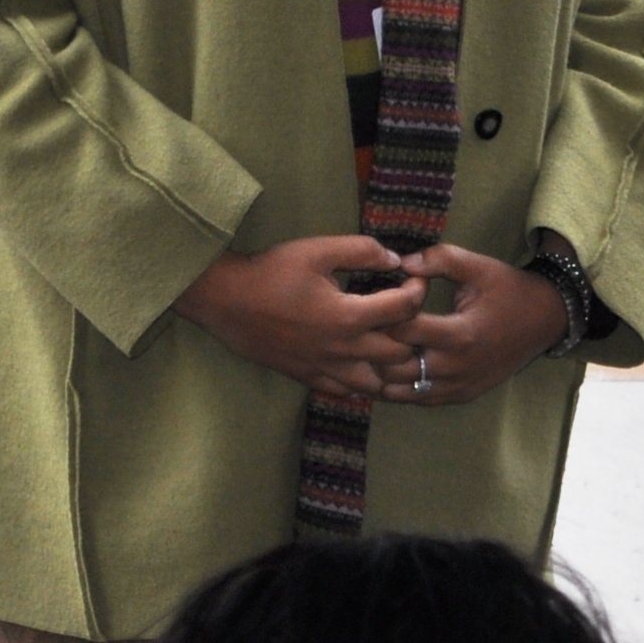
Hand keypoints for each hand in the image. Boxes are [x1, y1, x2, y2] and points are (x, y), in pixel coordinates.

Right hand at [176, 236, 424, 398]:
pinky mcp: (308, 378)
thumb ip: (361, 250)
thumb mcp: (318, 250)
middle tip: (408, 315)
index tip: (416, 280)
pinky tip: (364, 363)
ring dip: (391, 366)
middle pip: (400, 354)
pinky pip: (347, 392)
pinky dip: (363, 382)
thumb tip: (395, 258)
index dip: (418, 291)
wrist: (225, 300)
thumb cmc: (271, 272)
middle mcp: (342, 349)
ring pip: (377, 383)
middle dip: (413, 333)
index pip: (406, 310)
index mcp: (348, 316)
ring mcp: (325, 369)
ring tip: (391, 344)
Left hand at [392, 242, 570, 406]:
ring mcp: (458, 385)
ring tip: (376, 347)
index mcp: (460, 333)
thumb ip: (441, 259)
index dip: (386, 312)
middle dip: (376, 344)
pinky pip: (416, 399)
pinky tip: (391, 366)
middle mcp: (457, 366)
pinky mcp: (460, 395)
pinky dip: (398, 386)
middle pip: (393, 366)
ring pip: (399, 389)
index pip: (401, 330)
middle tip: (373, 325)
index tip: (389, 298)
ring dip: (382, 369)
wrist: (546, 320)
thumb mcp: (480, 267)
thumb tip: (402, 262)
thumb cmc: (509, 290)